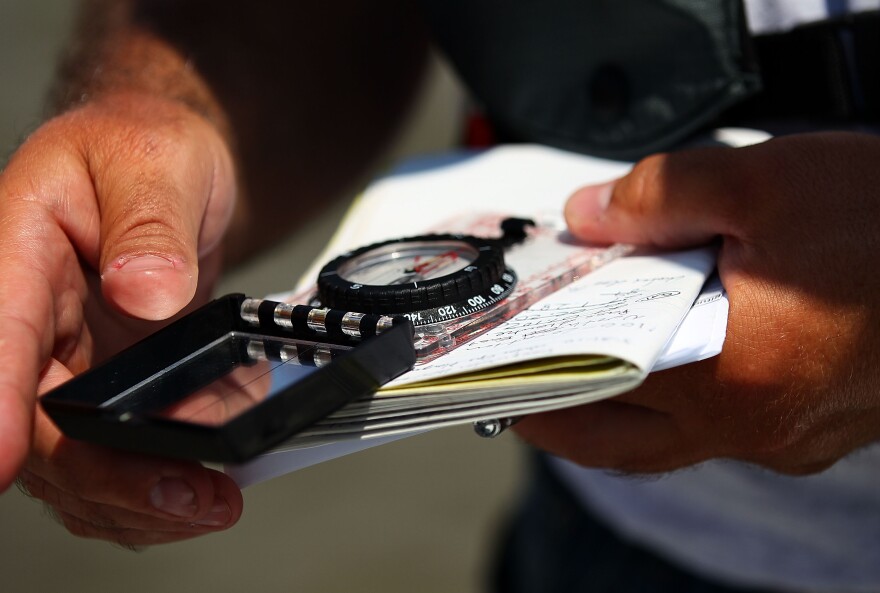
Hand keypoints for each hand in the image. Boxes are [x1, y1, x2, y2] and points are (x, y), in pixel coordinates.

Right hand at [0, 92, 242, 543]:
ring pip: (72, 462)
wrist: (166, 175)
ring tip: (211, 500)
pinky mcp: (97, 390)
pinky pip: (109, 455)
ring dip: (138, 495)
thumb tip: (146, 292)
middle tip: (192, 494)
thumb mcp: (155, 161)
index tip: (2, 459)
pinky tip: (204, 481)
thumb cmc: (146, 151)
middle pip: (35, 427)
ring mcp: (60, 366)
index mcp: (14, 259)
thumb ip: (150, 224)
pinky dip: (155, 480)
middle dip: (109, 474)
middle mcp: (24, 324)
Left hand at [515, 131, 879, 475]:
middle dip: (564, 423)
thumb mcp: (764, 183)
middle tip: (522, 395)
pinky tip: (672, 364)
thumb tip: (587, 217)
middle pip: (626, 442)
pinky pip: (726, 431)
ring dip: (622, 416)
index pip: (597, 390)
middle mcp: (757, 426)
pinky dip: (683, 406)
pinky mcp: (819, 431)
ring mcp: (792, 439)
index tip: (498, 376)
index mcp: (730, 374)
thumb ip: (660, 197)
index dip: (539, 379)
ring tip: (584, 374)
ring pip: (676, 443)